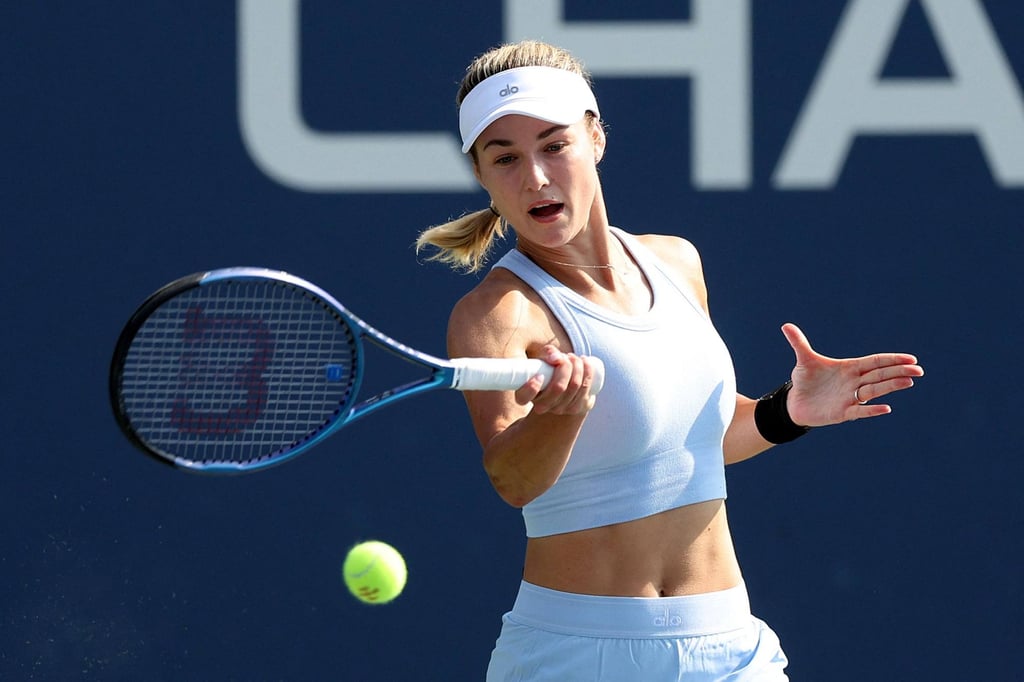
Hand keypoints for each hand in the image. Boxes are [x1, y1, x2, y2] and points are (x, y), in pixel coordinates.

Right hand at [515, 345, 599, 415]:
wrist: (563, 389)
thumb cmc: (549, 370)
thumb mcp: (544, 360)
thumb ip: (548, 353)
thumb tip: (556, 359)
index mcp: (526, 396)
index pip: (523, 397)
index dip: (531, 388)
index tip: (540, 375)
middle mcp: (542, 407)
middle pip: (558, 387)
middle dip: (566, 366)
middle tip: (567, 356)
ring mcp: (560, 409)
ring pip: (574, 385)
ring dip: (578, 366)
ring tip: (575, 358)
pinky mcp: (576, 408)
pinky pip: (585, 388)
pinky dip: (588, 372)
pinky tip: (586, 362)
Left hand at [781, 323, 923, 426]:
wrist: (794, 403)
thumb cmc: (805, 380)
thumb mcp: (803, 360)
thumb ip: (799, 343)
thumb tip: (785, 325)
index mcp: (850, 368)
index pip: (875, 362)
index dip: (892, 360)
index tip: (911, 358)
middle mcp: (854, 382)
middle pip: (880, 375)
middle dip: (898, 372)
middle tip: (918, 370)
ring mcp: (850, 397)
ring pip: (874, 391)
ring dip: (891, 387)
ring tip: (909, 382)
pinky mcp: (843, 412)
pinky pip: (860, 411)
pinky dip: (871, 410)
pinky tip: (886, 408)